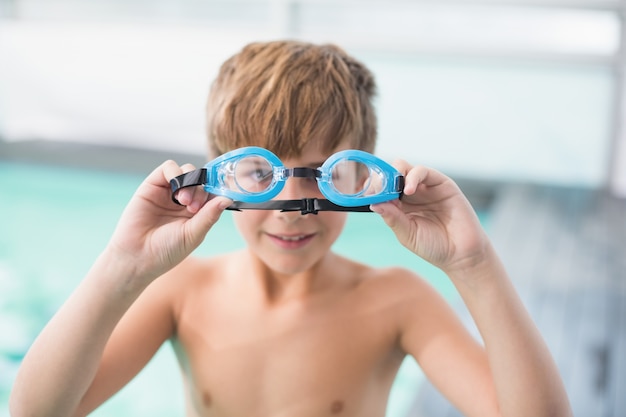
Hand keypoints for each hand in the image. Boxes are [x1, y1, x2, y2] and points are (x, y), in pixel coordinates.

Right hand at [106, 160, 231, 281]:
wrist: (136, 256)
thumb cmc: (166, 250)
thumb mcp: (193, 234)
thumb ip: (209, 215)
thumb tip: (228, 198)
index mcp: (198, 213)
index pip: (212, 193)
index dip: (217, 192)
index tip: (220, 197)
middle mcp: (184, 200)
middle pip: (201, 181)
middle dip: (201, 191)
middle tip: (193, 208)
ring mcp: (169, 192)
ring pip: (187, 171)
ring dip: (190, 181)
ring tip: (184, 202)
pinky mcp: (153, 185)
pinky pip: (169, 167)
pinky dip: (176, 173)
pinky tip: (175, 191)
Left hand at [371, 161, 488, 273]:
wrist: (461, 254)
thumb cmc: (434, 247)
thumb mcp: (407, 234)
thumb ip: (392, 218)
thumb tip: (374, 204)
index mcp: (399, 206)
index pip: (381, 189)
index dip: (372, 188)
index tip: (364, 193)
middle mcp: (411, 194)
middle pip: (390, 174)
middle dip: (381, 178)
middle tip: (377, 188)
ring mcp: (425, 187)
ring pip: (404, 168)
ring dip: (394, 174)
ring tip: (393, 190)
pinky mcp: (441, 183)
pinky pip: (423, 171)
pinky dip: (413, 176)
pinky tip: (408, 190)